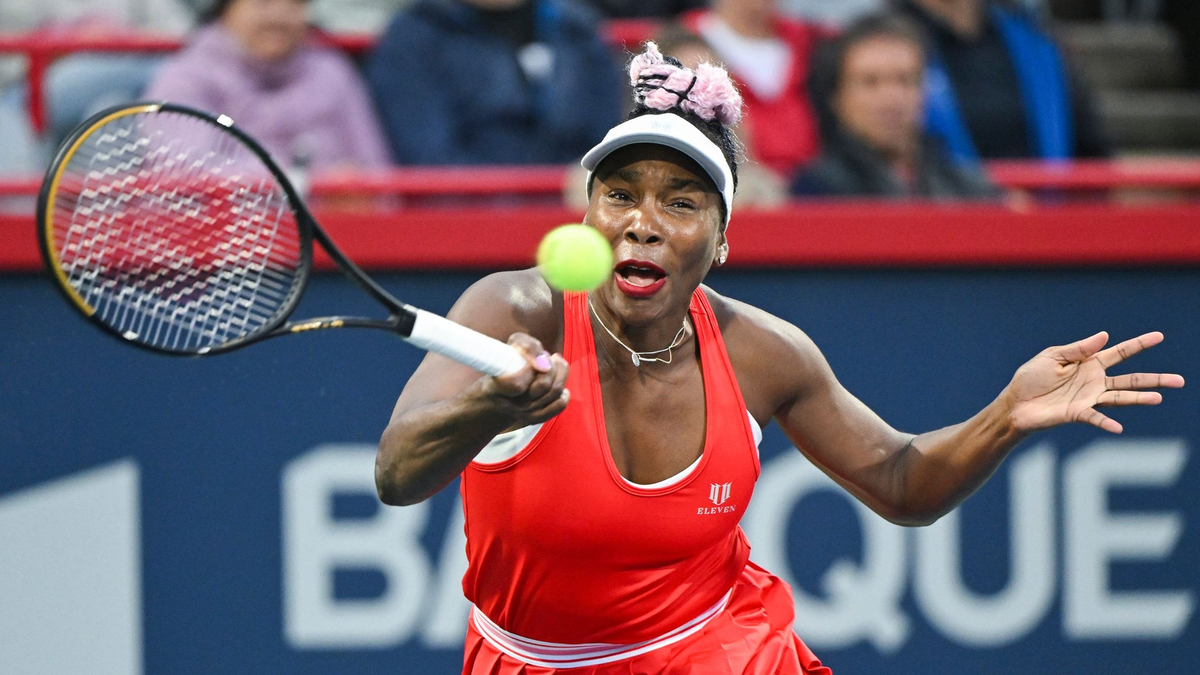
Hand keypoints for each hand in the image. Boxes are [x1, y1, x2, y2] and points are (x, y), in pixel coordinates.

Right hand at [481, 333, 568, 426]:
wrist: (496, 395)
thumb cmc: (504, 365)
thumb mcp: (507, 348)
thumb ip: (526, 346)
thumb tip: (546, 360)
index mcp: (498, 388)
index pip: (518, 384)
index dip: (530, 368)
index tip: (531, 358)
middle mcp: (512, 404)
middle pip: (543, 386)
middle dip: (550, 365)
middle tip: (547, 356)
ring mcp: (526, 413)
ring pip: (554, 392)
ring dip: (560, 372)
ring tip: (555, 362)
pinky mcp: (536, 418)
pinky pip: (559, 406)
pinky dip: (564, 394)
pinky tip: (559, 383)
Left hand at [1005, 331, 1184, 433]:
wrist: (1015, 403)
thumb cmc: (1031, 378)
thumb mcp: (1052, 357)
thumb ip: (1078, 348)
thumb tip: (1105, 336)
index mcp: (1089, 363)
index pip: (1120, 353)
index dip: (1139, 345)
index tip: (1159, 336)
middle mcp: (1094, 382)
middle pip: (1131, 379)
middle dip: (1155, 379)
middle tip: (1180, 381)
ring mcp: (1089, 398)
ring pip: (1120, 397)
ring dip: (1139, 398)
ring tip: (1158, 398)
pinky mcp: (1077, 413)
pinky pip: (1095, 417)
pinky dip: (1106, 422)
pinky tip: (1118, 427)